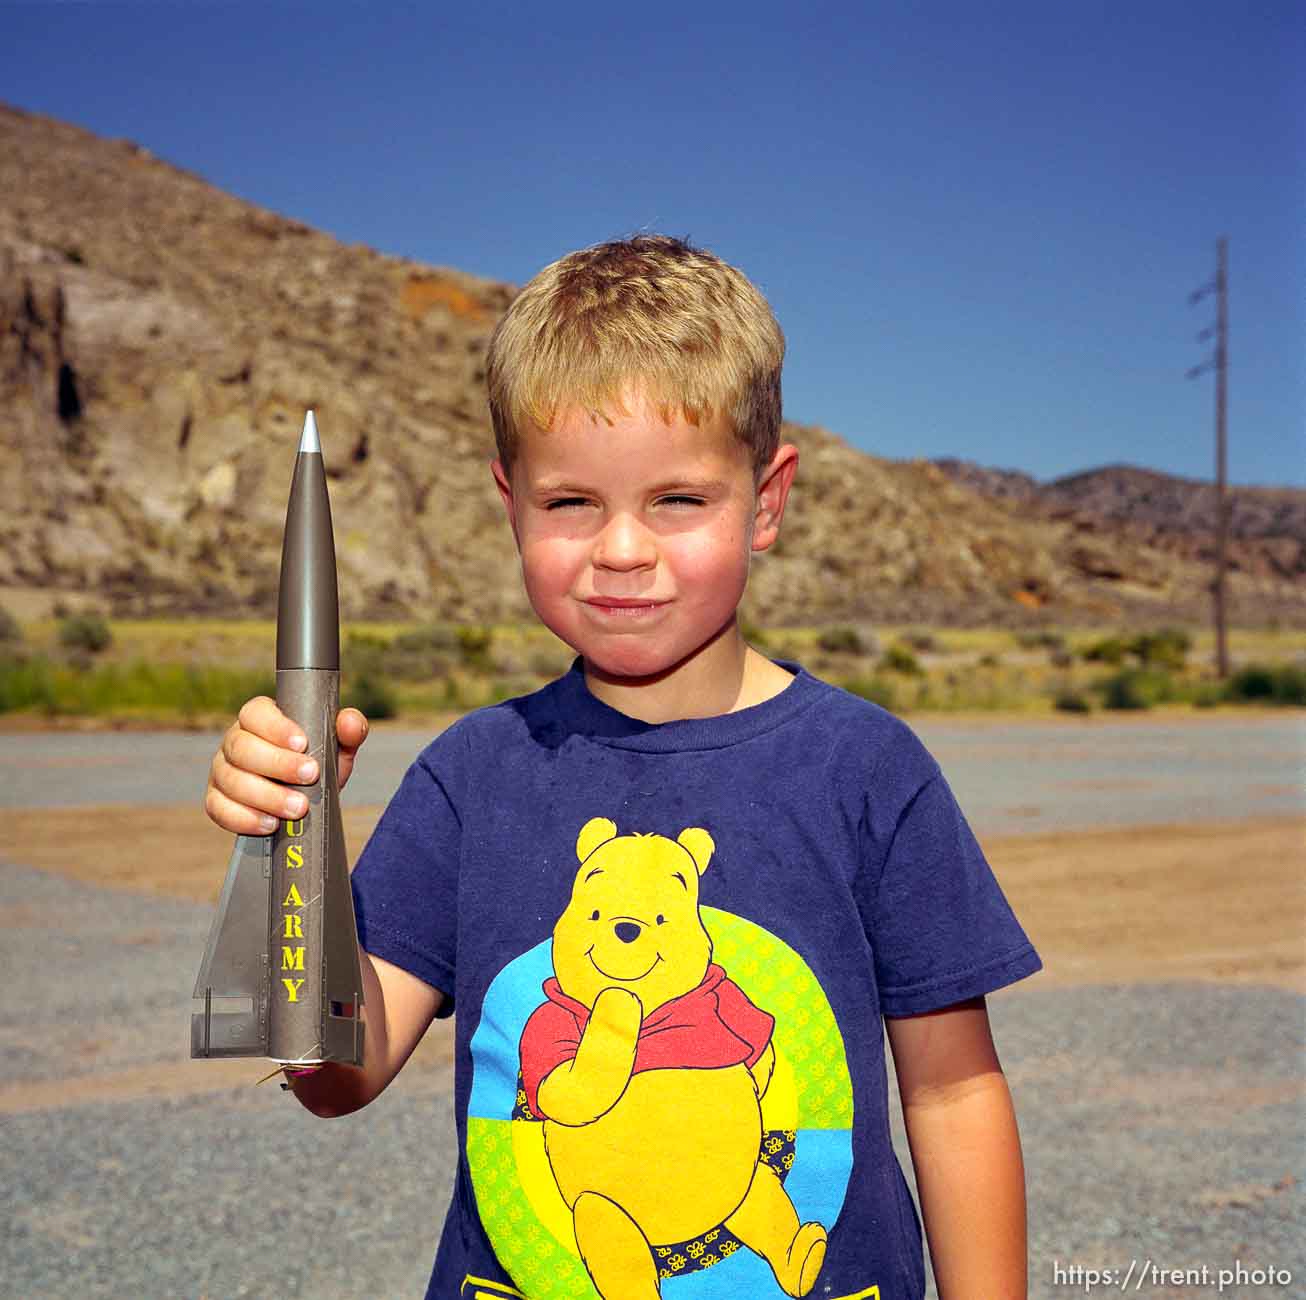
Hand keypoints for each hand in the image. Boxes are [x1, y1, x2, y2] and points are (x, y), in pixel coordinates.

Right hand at [203, 696, 368, 834]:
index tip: (302, 743)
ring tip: (298, 808)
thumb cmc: (316, 766)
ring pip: (231, 780)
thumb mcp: (337, 748)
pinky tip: (270, 824)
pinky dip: (244, 818)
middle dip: (277, 764)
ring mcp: (222, 771)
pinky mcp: (216, 800)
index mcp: (260, 719)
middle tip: (310, 776)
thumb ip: (348, 731)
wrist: (303, 803)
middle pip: (241, 747)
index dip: (276, 727)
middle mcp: (235, 741)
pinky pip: (218, 808)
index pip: (256, 713)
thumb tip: (350, 722)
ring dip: (266, 796)